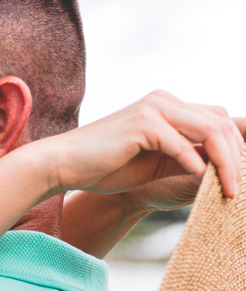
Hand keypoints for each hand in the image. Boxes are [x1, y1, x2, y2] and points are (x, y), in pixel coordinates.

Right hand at [39, 90, 244, 199]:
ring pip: (211, 131)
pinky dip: (196, 166)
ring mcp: (154, 108)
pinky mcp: (143, 124)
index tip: (240, 179)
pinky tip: (201, 183)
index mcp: (167, 105)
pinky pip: (183, 145)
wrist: (62, 165)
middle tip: (239, 188)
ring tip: (229, 189)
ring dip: (226, 163)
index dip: (237, 147)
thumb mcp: (157, 163)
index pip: (219, 119)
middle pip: (222, 122)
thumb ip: (189, 158)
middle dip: (238, 156)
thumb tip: (224, 169)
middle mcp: (164, 100)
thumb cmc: (104, 167)